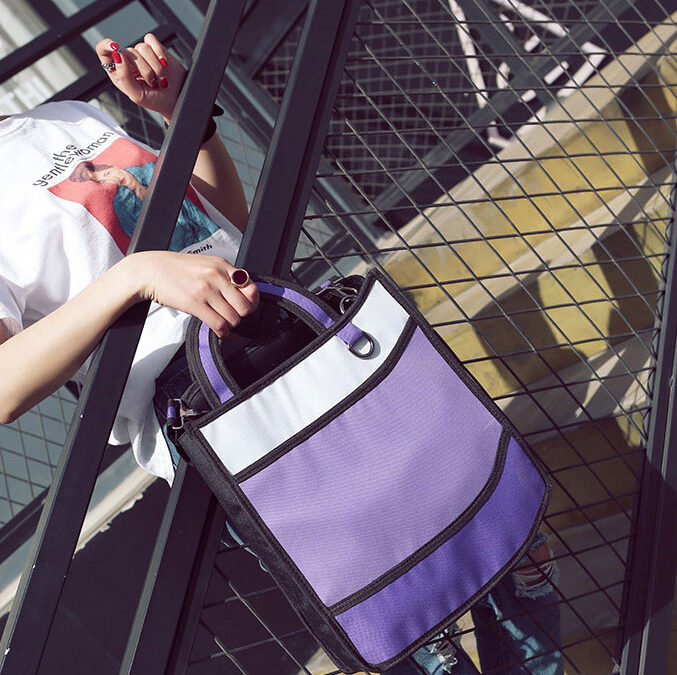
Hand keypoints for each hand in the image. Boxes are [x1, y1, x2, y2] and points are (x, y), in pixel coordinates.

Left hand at [96, 34, 185, 120]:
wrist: (176, 99)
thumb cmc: (155, 100)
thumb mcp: (136, 95)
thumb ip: (124, 77)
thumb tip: (118, 55)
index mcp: (118, 71)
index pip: (103, 51)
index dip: (106, 46)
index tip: (115, 48)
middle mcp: (128, 60)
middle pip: (129, 52)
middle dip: (145, 70)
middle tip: (153, 84)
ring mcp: (141, 53)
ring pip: (142, 47)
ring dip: (155, 66)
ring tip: (160, 78)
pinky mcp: (154, 47)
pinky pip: (152, 41)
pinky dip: (159, 53)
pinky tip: (164, 65)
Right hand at [126, 251, 258, 337]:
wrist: (149, 270)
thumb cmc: (176, 269)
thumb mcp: (206, 264)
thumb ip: (224, 276)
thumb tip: (243, 292)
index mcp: (222, 265)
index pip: (251, 287)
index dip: (251, 301)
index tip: (245, 306)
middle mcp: (217, 276)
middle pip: (246, 306)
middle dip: (241, 316)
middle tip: (232, 316)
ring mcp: (206, 290)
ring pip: (233, 318)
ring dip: (229, 325)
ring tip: (222, 323)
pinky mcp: (194, 303)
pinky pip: (218, 324)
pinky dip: (222, 332)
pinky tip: (218, 331)